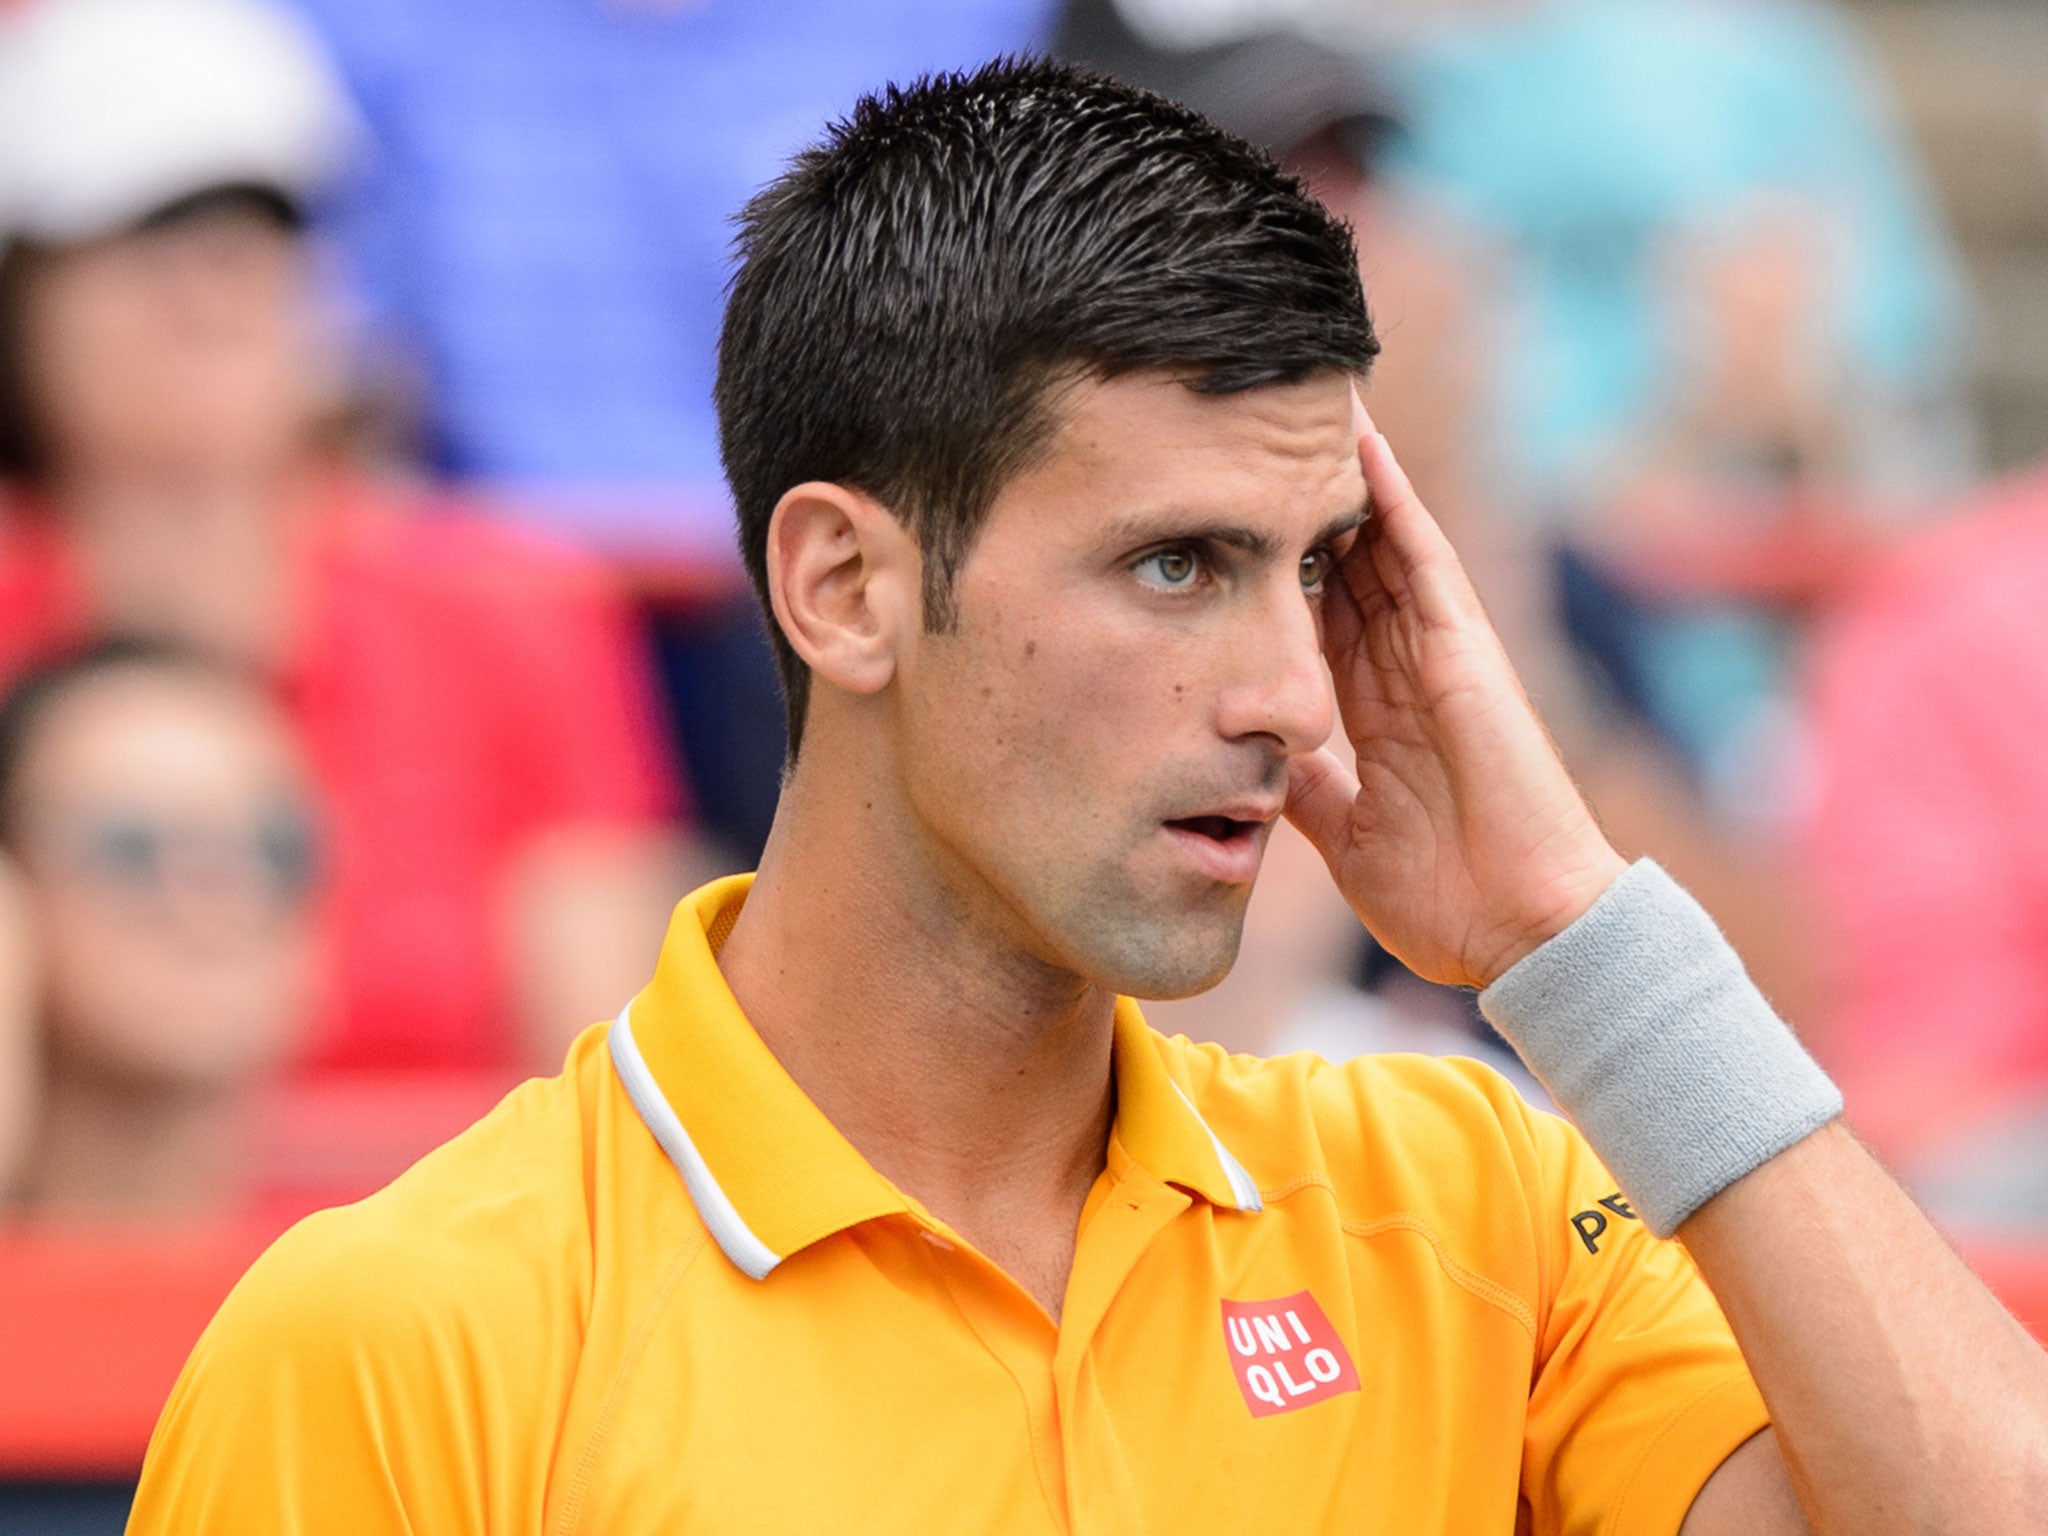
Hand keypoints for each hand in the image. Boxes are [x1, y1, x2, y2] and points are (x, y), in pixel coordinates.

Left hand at [1283, 392, 1626, 988]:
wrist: (1523, 932)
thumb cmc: (1449, 899)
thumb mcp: (1347, 838)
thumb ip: (1308, 791)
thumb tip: (1258, 762)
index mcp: (1375, 721)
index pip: (1316, 630)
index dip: (1277, 579)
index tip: (1228, 534)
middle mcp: (1404, 677)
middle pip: (1342, 575)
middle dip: (1301, 518)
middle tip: (1249, 447)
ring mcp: (1437, 659)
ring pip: (1379, 551)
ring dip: (1342, 488)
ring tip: (1298, 417)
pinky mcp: (1464, 653)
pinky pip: (1425, 562)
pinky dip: (1396, 505)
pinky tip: (1362, 451)